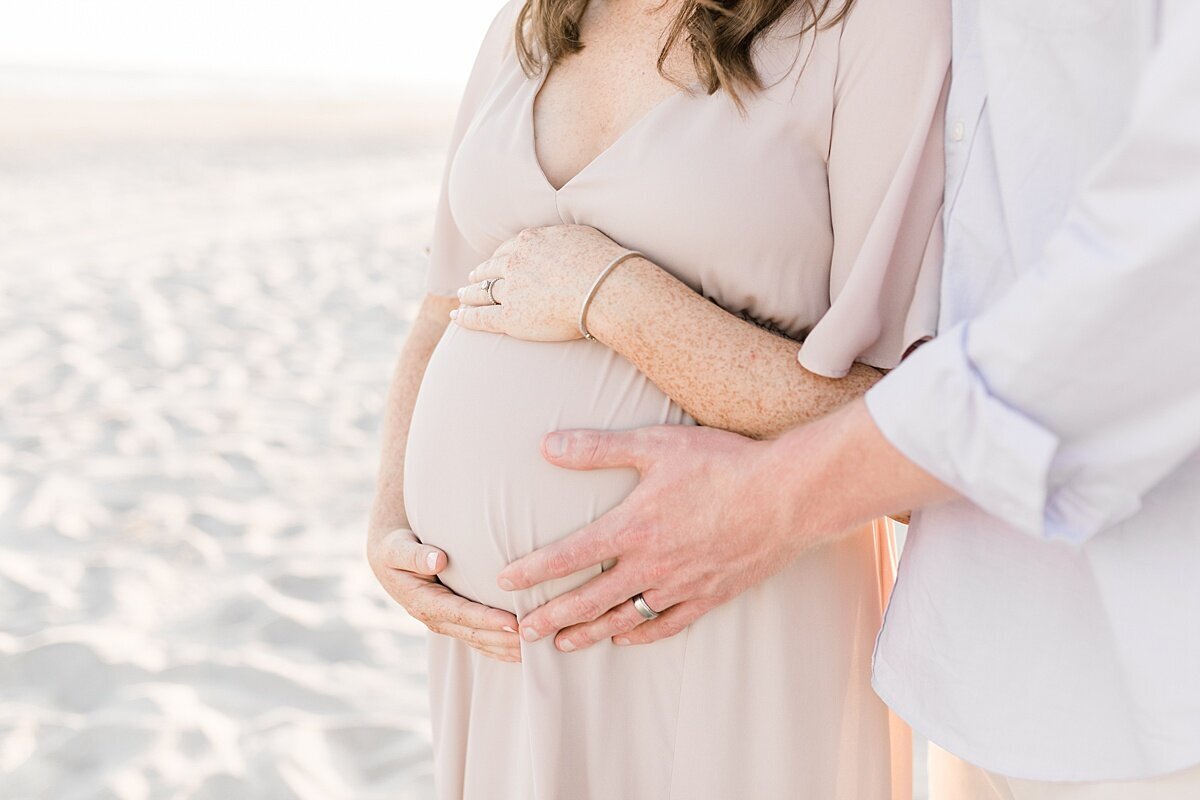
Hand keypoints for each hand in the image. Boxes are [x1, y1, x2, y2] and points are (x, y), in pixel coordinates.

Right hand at [367, 526, 520, 661]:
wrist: (389, 558)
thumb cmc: (396, 548)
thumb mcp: (397, 549)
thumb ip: (415, 555)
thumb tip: (438, 561)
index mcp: (423, 602)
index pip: (460, 614)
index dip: (487, 620)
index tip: (513, 622)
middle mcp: (434, 619)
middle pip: (473, 634)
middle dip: (503, 639)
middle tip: (533, 638)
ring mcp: (444, 624)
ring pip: (478, 642)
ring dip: (504, 648)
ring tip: (534, 650)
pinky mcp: (453, 622)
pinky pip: (478, 639)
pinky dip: (498, 647)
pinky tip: (520, 651)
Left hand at [451, 225, 626, 340]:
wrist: (604, 286)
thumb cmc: (603, 263)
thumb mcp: (581, 235)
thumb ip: (565, 238)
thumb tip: (567, 240)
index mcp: (530, 242)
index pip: (507, 249)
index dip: (499, 258)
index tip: (494, 262)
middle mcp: (515, 262)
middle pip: (489, 269)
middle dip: (479, 274)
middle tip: (471, 279)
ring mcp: (510, 290)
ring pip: (481, 291)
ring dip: (469, 294)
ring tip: (462, 298)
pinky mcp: (511, 317)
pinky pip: (481, 317)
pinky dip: (466, 317)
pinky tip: (456, 317)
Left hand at [496, 425, 826, 652]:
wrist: (787, 496)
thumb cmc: (722, 464)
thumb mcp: (656, 445)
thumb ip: (598, 448)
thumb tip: (547, 446)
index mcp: (632, 529)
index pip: (567, 557)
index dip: (532, 572)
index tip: (505, 583)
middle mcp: (651, 566)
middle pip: (588, 600)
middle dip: (551, 617)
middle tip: (522, 633)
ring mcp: (681, 586)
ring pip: (623, 618)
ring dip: (589, 632)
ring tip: (562, 644)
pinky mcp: (710, 595)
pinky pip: (667, 625)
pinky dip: (640, 635)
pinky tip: (625, 639)